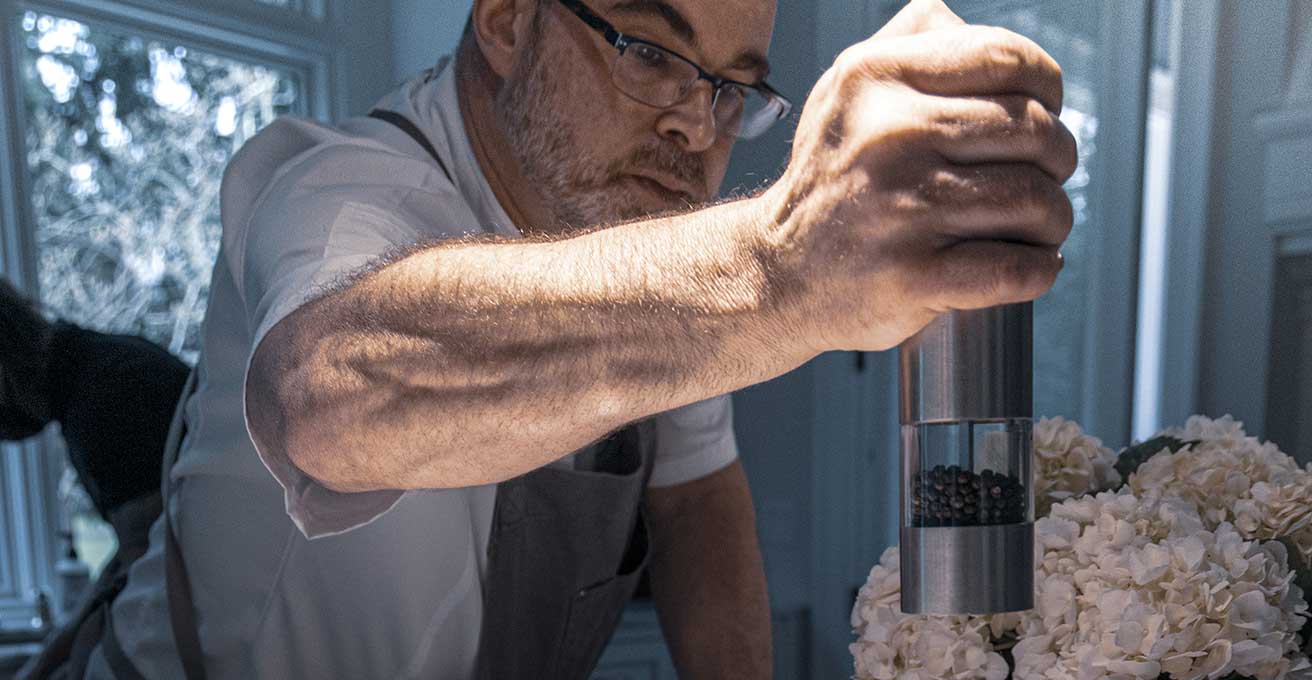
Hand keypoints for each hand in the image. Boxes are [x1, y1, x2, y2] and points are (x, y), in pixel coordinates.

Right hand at [758, 0, 1077, 351]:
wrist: (775, 275)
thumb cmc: (828, 183)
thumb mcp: (845, 96)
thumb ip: (904, 47)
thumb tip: (960, 25)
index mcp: (875, 78)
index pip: (1009, 57)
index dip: (1048, 87)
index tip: (1042, 115)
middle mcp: (887, 136)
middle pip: (1035, 131)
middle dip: (1058, 161)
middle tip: (1041, 180)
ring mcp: (899, 208)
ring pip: (1035, 201)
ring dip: (1052, 221)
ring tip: (1033, 229)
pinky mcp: (910, 275)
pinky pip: (1017, 268)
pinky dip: (1038, 271)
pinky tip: (1027, 267)